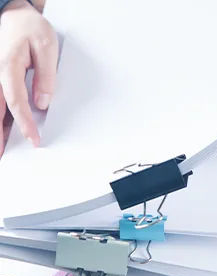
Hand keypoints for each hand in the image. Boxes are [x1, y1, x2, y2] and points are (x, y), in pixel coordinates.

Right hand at [0, 0, 57, 154]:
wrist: (14, 13)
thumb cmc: (30, 28)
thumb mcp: (46, 48)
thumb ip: (45, 77)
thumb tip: (41, 103)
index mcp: (7, 66)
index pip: (16, 102)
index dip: (24, 123)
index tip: (33, 139)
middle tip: (2, 154)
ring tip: (0, 148)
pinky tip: (0, 128)